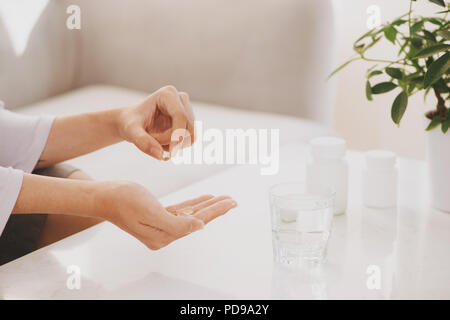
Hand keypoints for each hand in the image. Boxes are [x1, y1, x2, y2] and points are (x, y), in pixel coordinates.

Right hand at [100, 182, 236, 249]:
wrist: (104, 196)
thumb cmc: (124, 201)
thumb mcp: (151, 212)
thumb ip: (176, 223)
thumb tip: (199, 226)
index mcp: (163, 236)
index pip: (195, 222)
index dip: (214, 211)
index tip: (230, 203)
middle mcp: (163, 234)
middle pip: (196, 219)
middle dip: (215, 209)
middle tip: (233, 200)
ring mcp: (160, 226)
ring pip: (190, 214)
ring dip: (207, 205)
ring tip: (223, 198)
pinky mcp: (157, 216)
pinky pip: (181, 210)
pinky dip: (194, 204)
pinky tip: (205, 198)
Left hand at [117, 85, 194, 159]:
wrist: (130, 123)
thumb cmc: (129, 123)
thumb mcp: (130, 132)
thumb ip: (142, 142)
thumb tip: (160, 155)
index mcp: (167, 94)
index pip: (180, 116)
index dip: (178, 135)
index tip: (171, 153)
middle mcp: (181, 99)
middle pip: (189, 127)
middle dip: (172, 141)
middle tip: (154, 144)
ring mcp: (187, 110)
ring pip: (191, 135)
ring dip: (175, 145)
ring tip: (156, 141)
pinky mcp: (189, 121)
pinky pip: (190, 140)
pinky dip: (177, 146)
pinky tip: (163, 142)